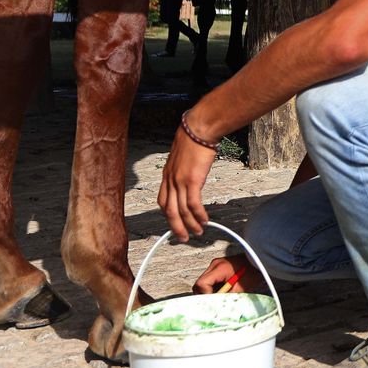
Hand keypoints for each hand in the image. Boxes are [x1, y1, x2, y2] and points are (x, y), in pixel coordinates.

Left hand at [157, 122, 217, 241]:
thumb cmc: (194, 137)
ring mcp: (179, 181)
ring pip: (180, 210)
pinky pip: (193, 204)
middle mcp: (170, 180)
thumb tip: (192, 174)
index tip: (175, 222)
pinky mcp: (192, 181)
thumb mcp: (182, 155)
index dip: (168, 214)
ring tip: (197, 232)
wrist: (198, 129)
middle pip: (169, 210)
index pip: (162, 200)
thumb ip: (183, 168)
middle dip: (175, 226)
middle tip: (183, 238)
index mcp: (166, 174)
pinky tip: (204, 221)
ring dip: (189, 224)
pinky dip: (198, 215)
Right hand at [193, 255, 264, 293]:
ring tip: (224, 294)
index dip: (206, 295)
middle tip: (218, 300)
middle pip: (199, 284)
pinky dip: (215, 287)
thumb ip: (227, 297)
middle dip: (206, 295)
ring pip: (204, 283)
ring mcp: (215, 265)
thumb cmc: (253, 271)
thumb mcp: (240, 288)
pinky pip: (210, 280)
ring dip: (211, 291)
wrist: (260, 260)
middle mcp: (214, 265)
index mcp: (218, 268)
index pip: (201, 284)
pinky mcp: (218, 267)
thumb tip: (217, 308)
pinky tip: (225, 289)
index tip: (215, 300)